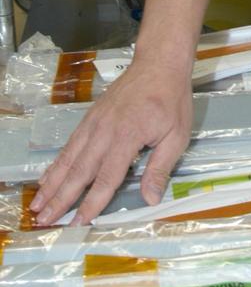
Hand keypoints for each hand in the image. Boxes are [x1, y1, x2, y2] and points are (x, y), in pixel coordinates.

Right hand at [30, 56, 193, 225]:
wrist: (158, 63)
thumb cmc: (171, 99)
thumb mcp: (177, 135)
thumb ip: (160, 168)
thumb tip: (150, 199)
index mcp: (127, 137)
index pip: (106, 178)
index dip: (91, 203)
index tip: (78, 223)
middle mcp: (104, 131)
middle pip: (79, 171)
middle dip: (60, 198)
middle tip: (44, 220)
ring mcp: (94, 123)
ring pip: (69, 158)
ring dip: (52, 183)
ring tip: (38, 204)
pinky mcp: (90, 117)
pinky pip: (70, 144)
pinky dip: (57, 163)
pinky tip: (47, 176)